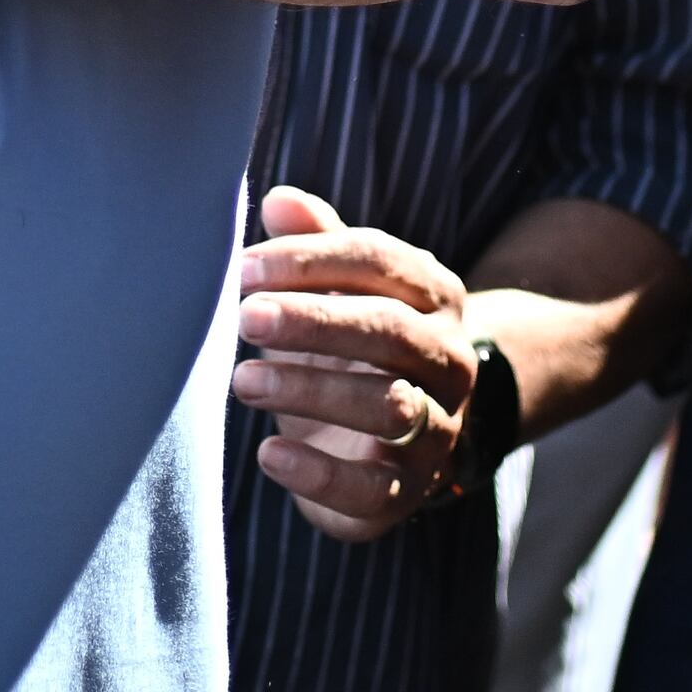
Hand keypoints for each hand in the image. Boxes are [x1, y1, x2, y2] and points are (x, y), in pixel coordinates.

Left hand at [229, 187, 476, 540]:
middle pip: (390, 331)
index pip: (380, 262)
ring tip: (243, 380)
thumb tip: (279, 201)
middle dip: (314, 322)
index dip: (312, 260)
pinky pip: (373, 487)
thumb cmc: (355, 343)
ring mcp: (438, 428)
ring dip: (312, 390)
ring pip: (389, 406)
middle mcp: (449, 360)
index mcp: (434, 295)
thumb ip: (315, 244)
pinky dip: (319, 472)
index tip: (246, 268)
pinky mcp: (407, 490)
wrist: (402, 438)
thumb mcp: (341, 289)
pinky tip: (269, 453)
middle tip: (245, 317)